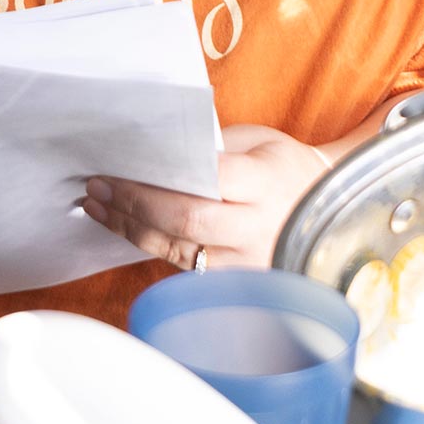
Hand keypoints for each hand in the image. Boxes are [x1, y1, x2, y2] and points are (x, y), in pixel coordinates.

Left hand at [82, 124, 338, 275]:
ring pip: (178, 251)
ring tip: (98, 208)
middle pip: (185, 221)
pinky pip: (185, 267)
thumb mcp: (256, 141)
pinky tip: (127, 228)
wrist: (327, 208)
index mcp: (264, 182)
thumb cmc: (281, 167)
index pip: (204, 182)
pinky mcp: (238, 282)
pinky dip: (151, 246)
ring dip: (131, 230)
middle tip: (95, 189)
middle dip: (133, 206)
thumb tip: (148, 155)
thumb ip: (210, 150)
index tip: (114, 169)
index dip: (153, 180)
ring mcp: (249, 261)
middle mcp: (258, 226)